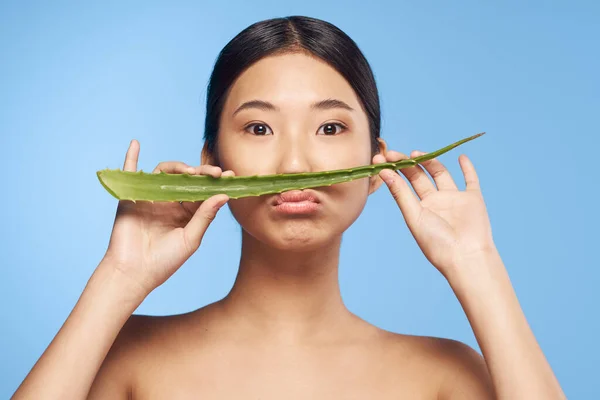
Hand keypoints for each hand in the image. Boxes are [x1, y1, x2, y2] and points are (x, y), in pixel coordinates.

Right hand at [101, 139, 233, 295]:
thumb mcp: (190, 238)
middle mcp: (170, 201)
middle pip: (187, 178)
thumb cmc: (164, 261)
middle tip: (215, 173)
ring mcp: (151, 197)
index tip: (230, 175)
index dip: (216, 182)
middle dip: (202, 173)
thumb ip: (205, 216)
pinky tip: (136, 144)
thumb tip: (224, 195)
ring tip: (189, 171)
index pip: (203, 191)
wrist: (134, 274)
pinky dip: (131, 157)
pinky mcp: (132, 197)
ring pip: (165, 173)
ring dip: (178, 167)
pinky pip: (131, 174)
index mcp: (186, 212)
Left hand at [375, 149, 495, 277]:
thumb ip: (401, 193)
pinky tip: (461, 157)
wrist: (465, 256)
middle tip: (392, 153)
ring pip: (441, 174)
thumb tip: (383, 171)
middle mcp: (435, 201)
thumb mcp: (414, 216)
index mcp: (419, 208)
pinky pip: (471, 180)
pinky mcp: (473, 199)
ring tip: (417, 153)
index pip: (403, 184)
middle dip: (406, 163)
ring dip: (430, 161)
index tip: (380, 159)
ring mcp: (454, 199)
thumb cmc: (436, 242)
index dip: (392, 171)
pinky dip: (468, 168)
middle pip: (419, 176)